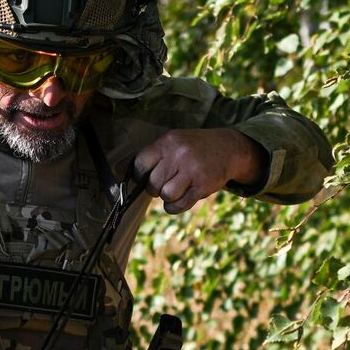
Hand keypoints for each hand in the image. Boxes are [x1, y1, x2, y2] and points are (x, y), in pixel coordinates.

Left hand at [132, 128, 265, 213]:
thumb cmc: (194, 148)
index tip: (145, 177)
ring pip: (166, 194)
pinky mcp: (202, 186)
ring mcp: (192, 171)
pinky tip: (179, 199)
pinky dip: (174, 207)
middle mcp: (179, 155)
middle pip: (153, 183)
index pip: (141, 163)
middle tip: (165, 183)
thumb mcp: (174, 142)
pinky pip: (180, 205)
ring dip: (167, 197)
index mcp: (168, 142)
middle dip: (155, 188)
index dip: (140, 175)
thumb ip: (152, 155)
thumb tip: (121, 172)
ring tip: (174, 190)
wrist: (228, 148)